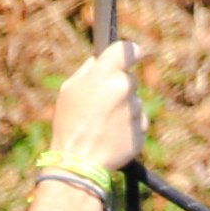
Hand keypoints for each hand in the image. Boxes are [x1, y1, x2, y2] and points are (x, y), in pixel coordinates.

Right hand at [50, 42, 141, 184]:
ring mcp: (135, 109)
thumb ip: (87, 71)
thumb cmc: (69, 123)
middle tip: (100, 104)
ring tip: (102, 124)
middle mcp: (124, 87)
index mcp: (106, 73)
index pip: (127, 49)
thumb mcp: (68, 90)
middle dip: (118, 88)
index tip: (131, 55)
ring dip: (123, 109)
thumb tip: (98, 62)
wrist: (79, 161)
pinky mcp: (141, 130)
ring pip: (133, 102)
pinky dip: (127, 127)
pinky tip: (110, 136)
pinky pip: (137, 123)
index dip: (129, 52)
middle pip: (129, 79)